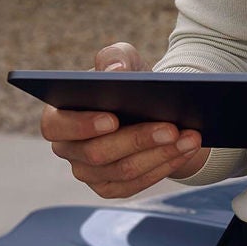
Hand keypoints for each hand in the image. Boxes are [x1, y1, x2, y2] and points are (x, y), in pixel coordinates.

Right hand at [40, 41, 211, 198]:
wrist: (149, 107)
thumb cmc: (127, 82)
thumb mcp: (123, 60)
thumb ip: (114, 58)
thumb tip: (116, 70)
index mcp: (59, 116)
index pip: (56, 126)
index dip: (82, 125)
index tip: (113, 118)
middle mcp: (68, 149)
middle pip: (97, 153)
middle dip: (138, 139)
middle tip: (171, 128)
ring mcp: (88, 173)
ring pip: (123, 170)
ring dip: (160, 154)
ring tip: (190, 137)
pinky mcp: (111, 187)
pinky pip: (136, 184)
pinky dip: (164, 166)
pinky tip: (185, 151)